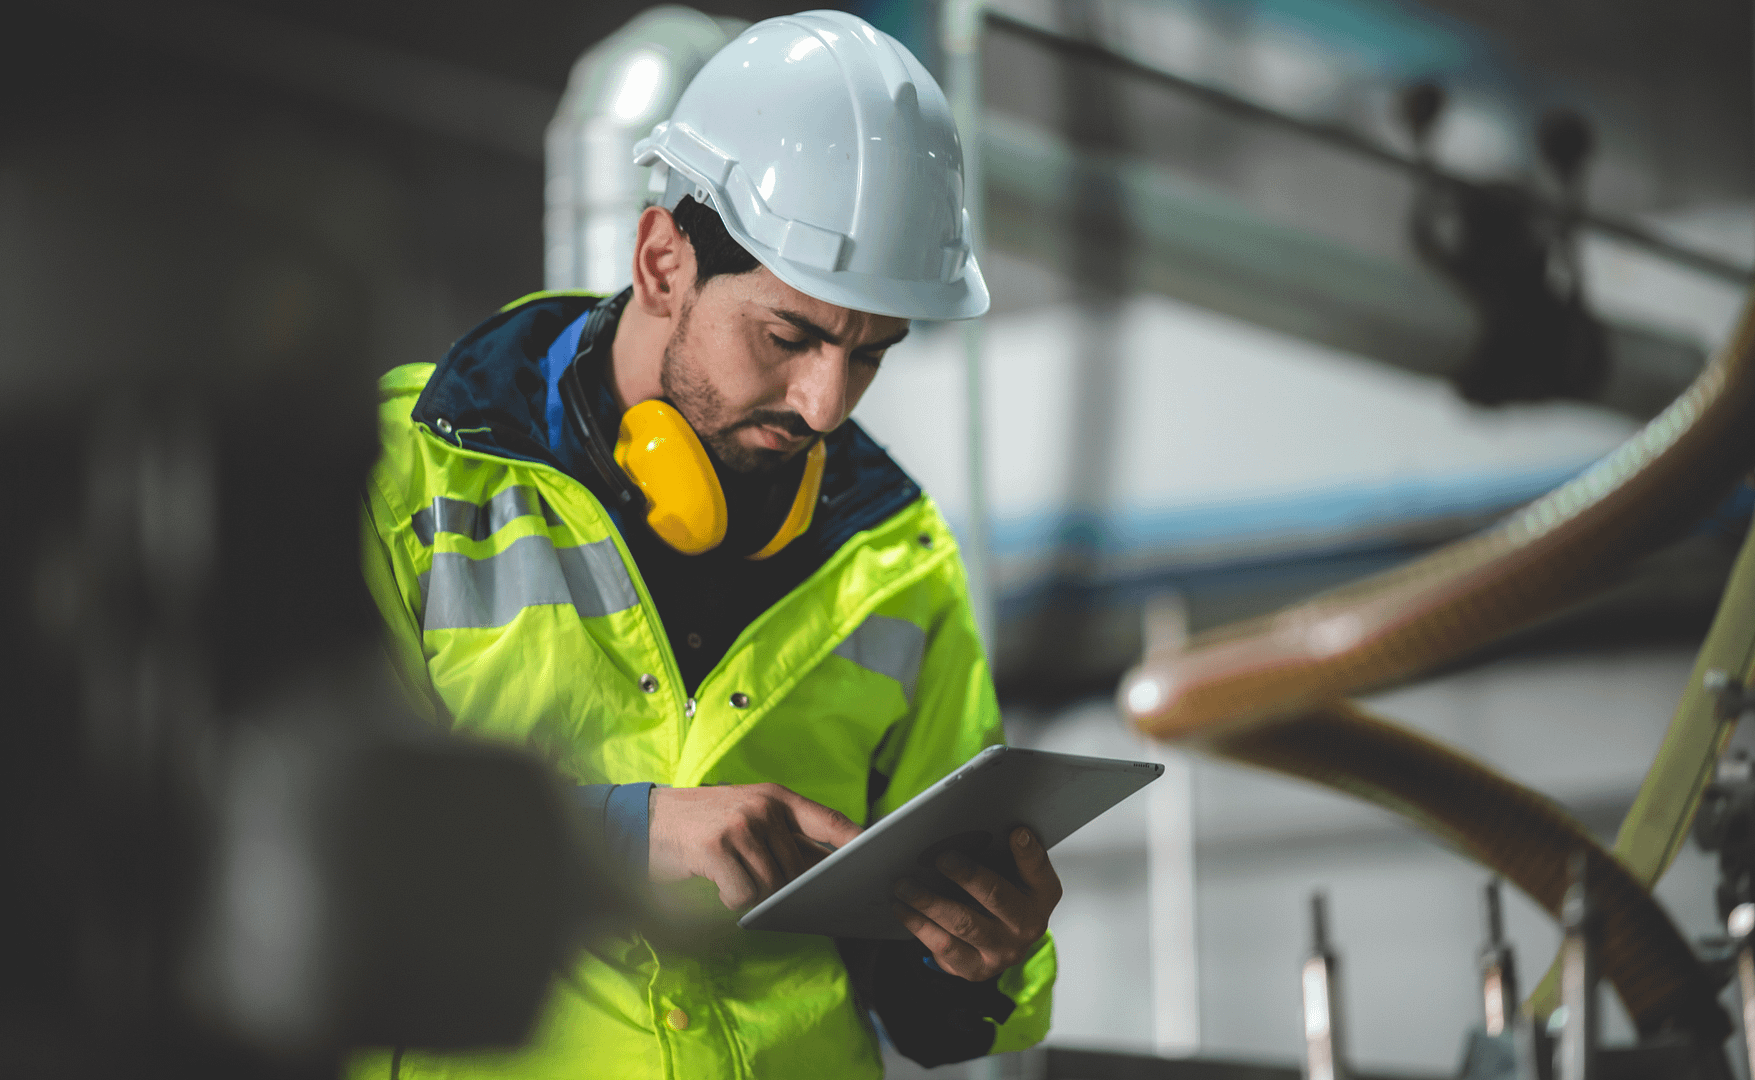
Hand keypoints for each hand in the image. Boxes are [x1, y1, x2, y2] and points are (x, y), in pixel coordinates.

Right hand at [650, 783, 863, 909]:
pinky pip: (742, 895)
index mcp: (777, 797)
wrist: (648, 819)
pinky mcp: (716, 847)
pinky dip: (730, 900)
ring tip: (729, 876)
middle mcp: (763, 807)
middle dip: (782, 887)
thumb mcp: (749, 817)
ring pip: (771, 886)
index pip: (829, 820)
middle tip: (752, 880)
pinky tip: (715, 881)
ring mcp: (740, 825)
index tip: (878, 856)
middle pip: (798, 869)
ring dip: (751, 894)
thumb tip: (828, 869)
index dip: (856, 841)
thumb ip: (786, 838)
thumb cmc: (705, 824)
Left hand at [890, 826, 1062, 981]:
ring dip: (929, 902)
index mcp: (1042, 895)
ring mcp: (1003, 952)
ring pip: (963, 924)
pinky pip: (944, 946)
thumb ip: (1000, 852)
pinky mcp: (976, 969)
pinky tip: (902, 908)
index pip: (1038, 870)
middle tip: (941, 858)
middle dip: (967, 876)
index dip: (1028, 852)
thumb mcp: (1010, 872)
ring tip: (904, 885)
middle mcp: (1028, 926)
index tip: (1017, 832)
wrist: (998, 942)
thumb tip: (969, 831)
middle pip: (996, 897)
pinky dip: (919, 925)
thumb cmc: (1000, 893)